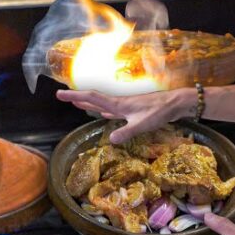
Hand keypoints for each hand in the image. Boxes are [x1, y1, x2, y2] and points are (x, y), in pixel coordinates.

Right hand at [55, 87, 191, 142]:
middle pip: (94, 99)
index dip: (75, 96)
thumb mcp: (142, 124)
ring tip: (77, 103)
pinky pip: (112, 110)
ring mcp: (125, 107)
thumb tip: (110, 140)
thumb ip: (126, 132)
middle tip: (61, 95)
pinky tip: (103, 113)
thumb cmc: (159, 111)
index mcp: (118, 104)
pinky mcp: (132, 111)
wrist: (175, 103)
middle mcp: (118, 103)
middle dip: (77, 98)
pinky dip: (104, 111)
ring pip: (102, 104)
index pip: (92, 98)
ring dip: (89, 103)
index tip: (60, 94)